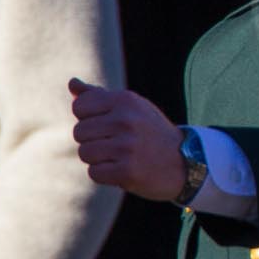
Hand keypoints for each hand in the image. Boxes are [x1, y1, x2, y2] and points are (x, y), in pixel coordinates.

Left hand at [68, 77, 185, 200]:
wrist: (186, 162)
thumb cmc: (151, 132)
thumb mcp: (132, 108)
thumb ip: (99, 96)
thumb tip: (72, 83)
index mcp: (126, 100)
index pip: (80, 107)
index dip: (89, 118)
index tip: (108, 124)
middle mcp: (126, 120)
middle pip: (79, 132)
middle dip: (93, 140)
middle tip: (117, 143)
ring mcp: (127, 146)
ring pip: (85, 153)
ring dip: (98, 159)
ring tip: (120, 157)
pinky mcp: (127, 171)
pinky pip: (94, 172)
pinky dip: (105, 174)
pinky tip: (123, 170)